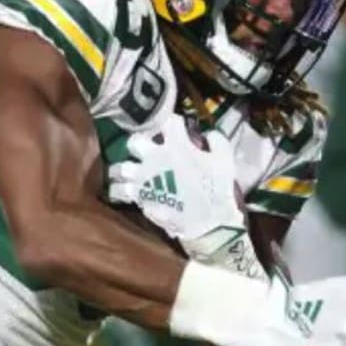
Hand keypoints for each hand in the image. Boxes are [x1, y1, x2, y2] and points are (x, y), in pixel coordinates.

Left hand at [108, 114, 264, 277]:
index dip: (174, 124)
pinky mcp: (138, 197)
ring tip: (135, 173)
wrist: (207, 222)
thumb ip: (216, 141)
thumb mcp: (225, 160)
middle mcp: (153, 157)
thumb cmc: (217, 189)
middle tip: (151, 151)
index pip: (169, 122)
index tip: (179, 129)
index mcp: (175, 145)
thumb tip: (207, 134)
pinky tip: (131, 191)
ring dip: (128, 168)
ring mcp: (142, 178)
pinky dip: (124, 190)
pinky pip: (120, 191)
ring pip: (121, 167)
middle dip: (142, 143)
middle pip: (135, 141)